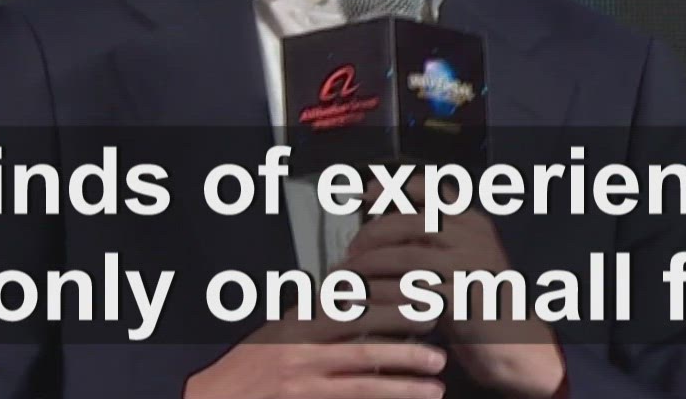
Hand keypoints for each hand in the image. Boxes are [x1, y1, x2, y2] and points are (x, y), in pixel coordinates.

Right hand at [183, 289, 447, 398]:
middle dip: (405, 344)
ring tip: (434, 386)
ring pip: (362, 383)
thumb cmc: (246, 371)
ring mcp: (301, 385)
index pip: (348, 306)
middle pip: (363, 342)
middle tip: (439, 346)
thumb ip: (315, 321)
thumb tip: (356, 305)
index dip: (388, 302)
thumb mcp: (278, 335)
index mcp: (297, 325)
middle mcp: (299, 353)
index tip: (418, 298)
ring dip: (403, 385)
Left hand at [340, 174, 566, 398]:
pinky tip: (364, 302)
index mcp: (473, 223)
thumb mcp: (460, 260)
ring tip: (347, 278)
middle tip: (350, 251)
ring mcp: (469, 267)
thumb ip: (431, 239)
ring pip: (405, 256)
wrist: (518, 345)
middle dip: (372, 234)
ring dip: (369, 267)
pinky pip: (410, 291)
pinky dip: (381, 295)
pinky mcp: (460, 299)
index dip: (392, 188)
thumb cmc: (480, 304)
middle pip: (410, 222)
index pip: (430, 190)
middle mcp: (473, 238)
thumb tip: (383, 218)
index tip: (365, 192)